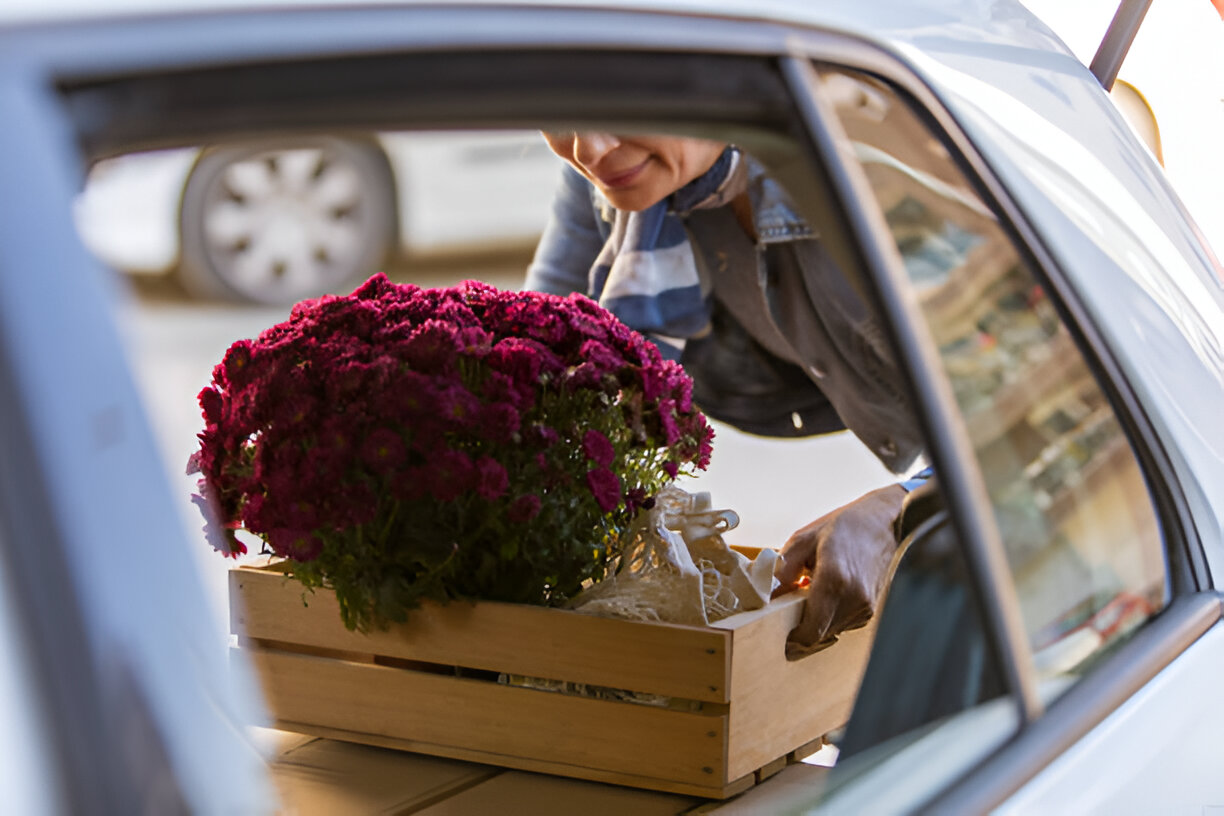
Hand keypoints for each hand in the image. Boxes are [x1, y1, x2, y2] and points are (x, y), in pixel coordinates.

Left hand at [773, 484, 906, 652]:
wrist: (883, 522)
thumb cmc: (844, 526)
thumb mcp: (803, 540)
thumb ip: (781, 570)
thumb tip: (766, 597)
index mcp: (834, 579)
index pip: (811, 631)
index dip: (793, 638)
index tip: (779, 630)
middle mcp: (854, 598)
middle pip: (819, 635)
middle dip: (801, 627)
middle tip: (788, 610)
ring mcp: (866, 606)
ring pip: (831, 631)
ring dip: (816, 621)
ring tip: (810, 595)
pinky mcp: (872, 608)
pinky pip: (843, 623)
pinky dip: (831, 615)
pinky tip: (827, 594)